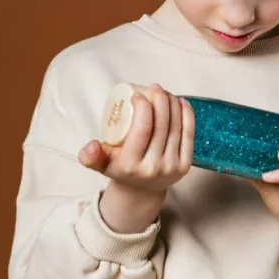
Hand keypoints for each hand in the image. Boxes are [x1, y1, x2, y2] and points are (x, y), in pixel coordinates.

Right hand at [78, 84, 194, 196]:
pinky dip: (187, 116)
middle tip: (154, 88)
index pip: (142, 129)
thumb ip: (89, 156)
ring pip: (175, 128)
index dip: (143, 106)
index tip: (138, 94)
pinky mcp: (185, 166)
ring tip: (166, 93)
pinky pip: (188, 136)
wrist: (141, 190)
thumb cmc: (119, 168)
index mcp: (130, 165)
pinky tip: (182, 102)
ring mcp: (171, 168)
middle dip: (160, 100)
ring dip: (173, 104)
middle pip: (161, 126)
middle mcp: (153, 168)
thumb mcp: (100, 164)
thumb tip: (92, 145)